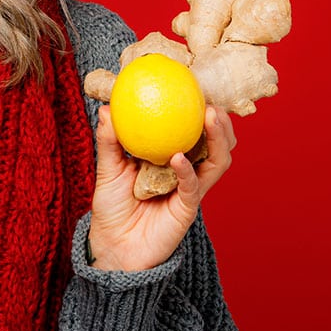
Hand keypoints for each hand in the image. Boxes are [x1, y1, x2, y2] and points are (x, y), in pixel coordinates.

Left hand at [87, 105, 234, 271]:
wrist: (112, 247)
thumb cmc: (112, 207)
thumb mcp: (108, 169)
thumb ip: (109, 141)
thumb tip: (107, 108)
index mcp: (171, 156)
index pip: (194, 129)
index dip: (201, 108)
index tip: (198, 83)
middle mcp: (186, 170)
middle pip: (217, 142)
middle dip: (222, 120)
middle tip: (213, 98)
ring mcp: (190, 189)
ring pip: (217, 161)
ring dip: (218, 138)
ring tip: (211, 116)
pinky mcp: (187, 209)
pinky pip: (193, 187)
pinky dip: (188, 171)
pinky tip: (179, 157)